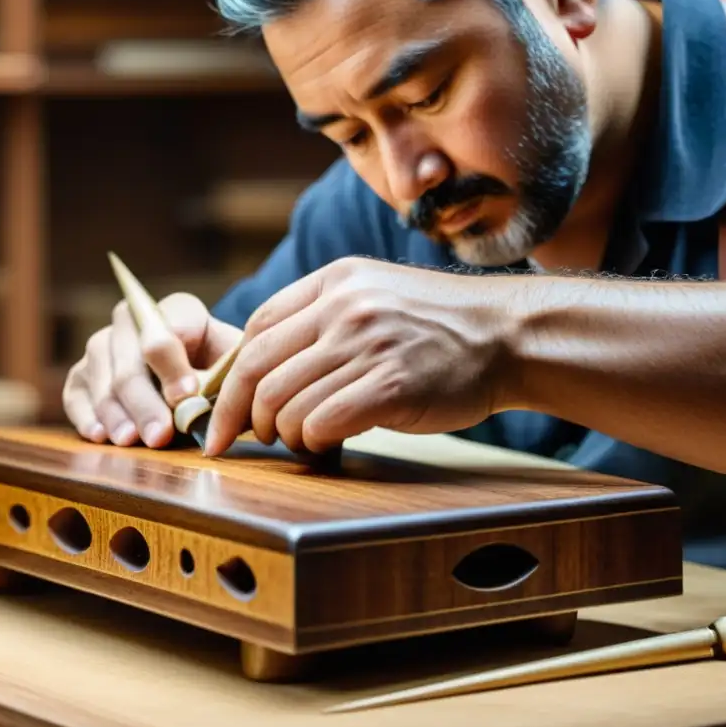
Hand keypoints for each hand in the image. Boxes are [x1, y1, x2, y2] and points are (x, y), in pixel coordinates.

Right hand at [63, 292, 241, 447]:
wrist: (203, 376)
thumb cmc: (222, 372)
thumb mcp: (232, 370)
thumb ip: (218, 381)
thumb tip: (194, 406)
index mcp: (178, 309)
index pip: (167, 334)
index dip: (174, 367)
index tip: (187, 395)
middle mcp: (133, 320)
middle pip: (131, 361)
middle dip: (145, 401)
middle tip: (159, 434)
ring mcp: (103, 345)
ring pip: (102, 377)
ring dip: (116, 413)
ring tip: (130, 440)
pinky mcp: (82, 373)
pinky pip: (75, 393)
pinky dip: (85, 415)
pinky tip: (99, 435)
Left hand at [203, 257, 513, 455]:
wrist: (506, 336)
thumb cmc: (438, 326)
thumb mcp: (376, 295)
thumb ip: (324, 318)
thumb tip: (264, 368)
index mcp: (336, 281)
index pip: (256, 329)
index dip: (229, 377)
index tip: (219, 409)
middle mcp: (346, 307)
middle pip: (258, 369)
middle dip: (239, 415)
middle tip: (246, 439)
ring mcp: (368, 344)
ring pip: (285, 402)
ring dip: (282, 433)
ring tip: (300, 440)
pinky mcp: (391, 385)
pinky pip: (321, 423)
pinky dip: (312, 442)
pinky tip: (326, 445)